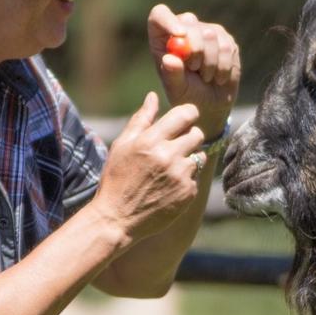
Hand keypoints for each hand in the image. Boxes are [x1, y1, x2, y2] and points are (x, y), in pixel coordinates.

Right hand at [95, 92, 205, 241]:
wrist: (117, 218)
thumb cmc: (117, 178)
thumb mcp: (122, 145)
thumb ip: (141, 119)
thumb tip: (153, 96)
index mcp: (151, 140)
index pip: (186, 114)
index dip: (189, 114)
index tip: (185, 119)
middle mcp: (169, 156)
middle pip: (197, 134)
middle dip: (188, 137)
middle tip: (175, 146)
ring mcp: (181, 175)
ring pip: (199, 156)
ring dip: (187, 159)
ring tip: (168, 170)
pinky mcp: (188, 193)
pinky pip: (195, 177)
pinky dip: (186, 180)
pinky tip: (168, 187)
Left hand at [147, 4, 240, 137]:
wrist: (210, 104)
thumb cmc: (186, 95)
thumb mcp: (176, 89)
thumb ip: (172, 75)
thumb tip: (169, 59)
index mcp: (162, 37)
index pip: (159, 15)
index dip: (169, 20)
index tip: (180, 34)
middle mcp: (184, 28)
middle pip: (189, 21)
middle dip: (194, 47)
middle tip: (195, 69)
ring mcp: (205, 31)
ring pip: (211, 35)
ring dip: (210, 63)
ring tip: (206, 77)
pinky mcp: (225, 38)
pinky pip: (227, 47)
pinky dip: (223, 66)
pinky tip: (218, 76)